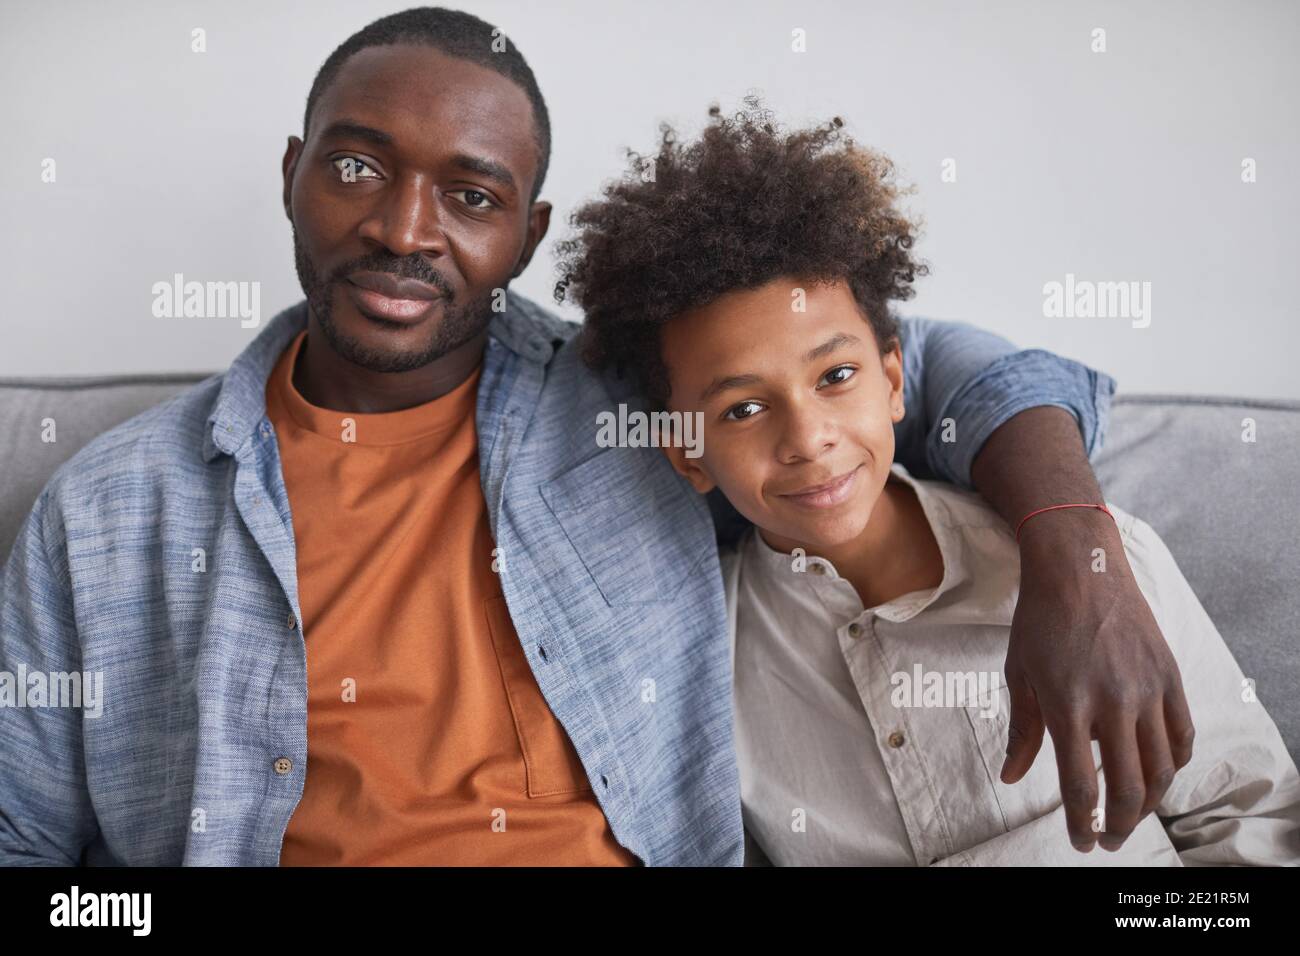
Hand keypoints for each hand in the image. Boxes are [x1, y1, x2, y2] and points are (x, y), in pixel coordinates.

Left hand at [1001, 507, 1195, 852]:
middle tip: (1108, 839)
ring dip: (1149, 802)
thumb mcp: (1019, 674)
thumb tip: (1012, 777)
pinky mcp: (1170, 675)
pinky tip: (1158, 774)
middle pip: (1128, 787)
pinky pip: (1182, 734)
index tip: (1081, 842)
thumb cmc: (1040, 621)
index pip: (1082, 785)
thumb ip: (1022, 731)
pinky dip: (1174, 764)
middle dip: (1119, 825)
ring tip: (1131, 815)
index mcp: (1068, 705)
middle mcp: (1112, 701)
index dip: (1082, 823)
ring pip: (1161, 768)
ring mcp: (1147, 689)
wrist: (1080, 568)